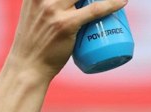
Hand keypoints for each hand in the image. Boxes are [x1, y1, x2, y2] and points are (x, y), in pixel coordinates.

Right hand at [8, 0, 129, 76]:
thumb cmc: (34, 41)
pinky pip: (94, 10)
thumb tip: (75, 4)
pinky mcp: (66, 25)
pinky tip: (122, 2)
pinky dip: (111, 4)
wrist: (28, 65)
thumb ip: (48, 3)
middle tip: (96, 0)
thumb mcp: (35, 12)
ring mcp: (54, 10)